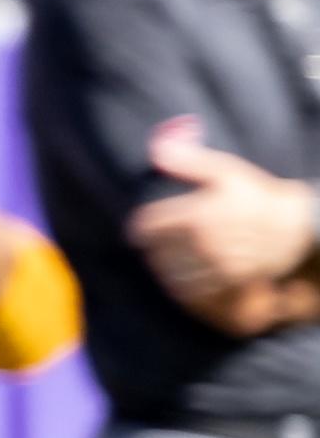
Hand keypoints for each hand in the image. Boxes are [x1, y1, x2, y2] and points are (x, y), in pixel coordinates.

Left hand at [129, 127, 319, 310]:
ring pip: (172, 273)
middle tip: (154, 245)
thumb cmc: (257, 195)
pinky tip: (183, 278)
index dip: (140, 227)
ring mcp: (218, 264)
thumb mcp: (225, 171)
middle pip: (156, 252)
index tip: (140, 228)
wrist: (296, 225)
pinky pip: (193, 290)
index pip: (148, 226)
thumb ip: (187, 160)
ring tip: (165, 261)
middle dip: (153, 248)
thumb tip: (155, 147)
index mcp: (197, 214)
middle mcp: (204, 242)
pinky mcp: (230, 282)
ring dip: (165, 268)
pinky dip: (183, 286)